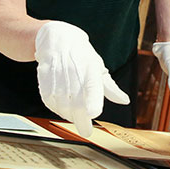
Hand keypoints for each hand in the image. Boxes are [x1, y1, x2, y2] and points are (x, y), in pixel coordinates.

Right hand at [34, 21, 128, 136]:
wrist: (57, 37)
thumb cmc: (81, 55)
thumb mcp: (98, 67)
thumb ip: (110, 87)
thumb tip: (124, 101)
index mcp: (90, 68)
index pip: (92, 87)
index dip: (92, 101)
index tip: (93, 114)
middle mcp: (74, 70)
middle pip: (76, 100)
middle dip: (81, 119)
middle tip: (86, 131)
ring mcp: (58, 72)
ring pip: (62, 102)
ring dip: (68, 115)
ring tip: (74, 118)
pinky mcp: (44, 75)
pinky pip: (48, 97)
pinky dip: (55, 108)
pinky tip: (61, 109)